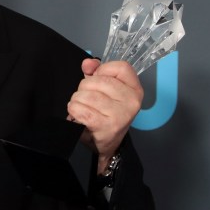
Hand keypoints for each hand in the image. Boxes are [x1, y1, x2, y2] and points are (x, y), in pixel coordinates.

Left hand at [67, 58, 142, 172]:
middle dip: (84, 88)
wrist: (105, 146)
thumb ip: (96, 72)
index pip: (121, 67)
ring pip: (85, 94)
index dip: (103, 70)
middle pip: (97, 80)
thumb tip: (88, 63)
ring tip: (84, 109)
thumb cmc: (104, 114)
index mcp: (135, 90)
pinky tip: (79, 116)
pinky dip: (74, 111)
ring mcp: (120, 114)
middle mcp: (131, 101)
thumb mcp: (104, 91)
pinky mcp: (105, 125)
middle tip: (88, 100)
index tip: (98, 79)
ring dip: (77, 101)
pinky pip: (79, 108)